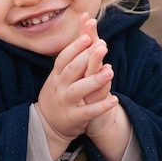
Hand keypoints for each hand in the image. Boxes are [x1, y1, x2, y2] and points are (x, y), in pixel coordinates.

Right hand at [36, 22, 117, 156]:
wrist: (46, 125)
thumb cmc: (58, 94)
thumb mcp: (59, 76)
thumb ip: (72, 59)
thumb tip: (86, 35)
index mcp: (56, 75)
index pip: (64, 58)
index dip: (75, 47)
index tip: (88, 37)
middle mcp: (59, 87)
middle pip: (72, 70)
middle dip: (87, 57)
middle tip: (102, 46)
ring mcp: (66, 102)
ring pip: (79, 89)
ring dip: (95, 80)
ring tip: (110, 71)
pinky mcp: (74, 118)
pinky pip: (89, 111)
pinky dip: (102, 106)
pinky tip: (115, 100)